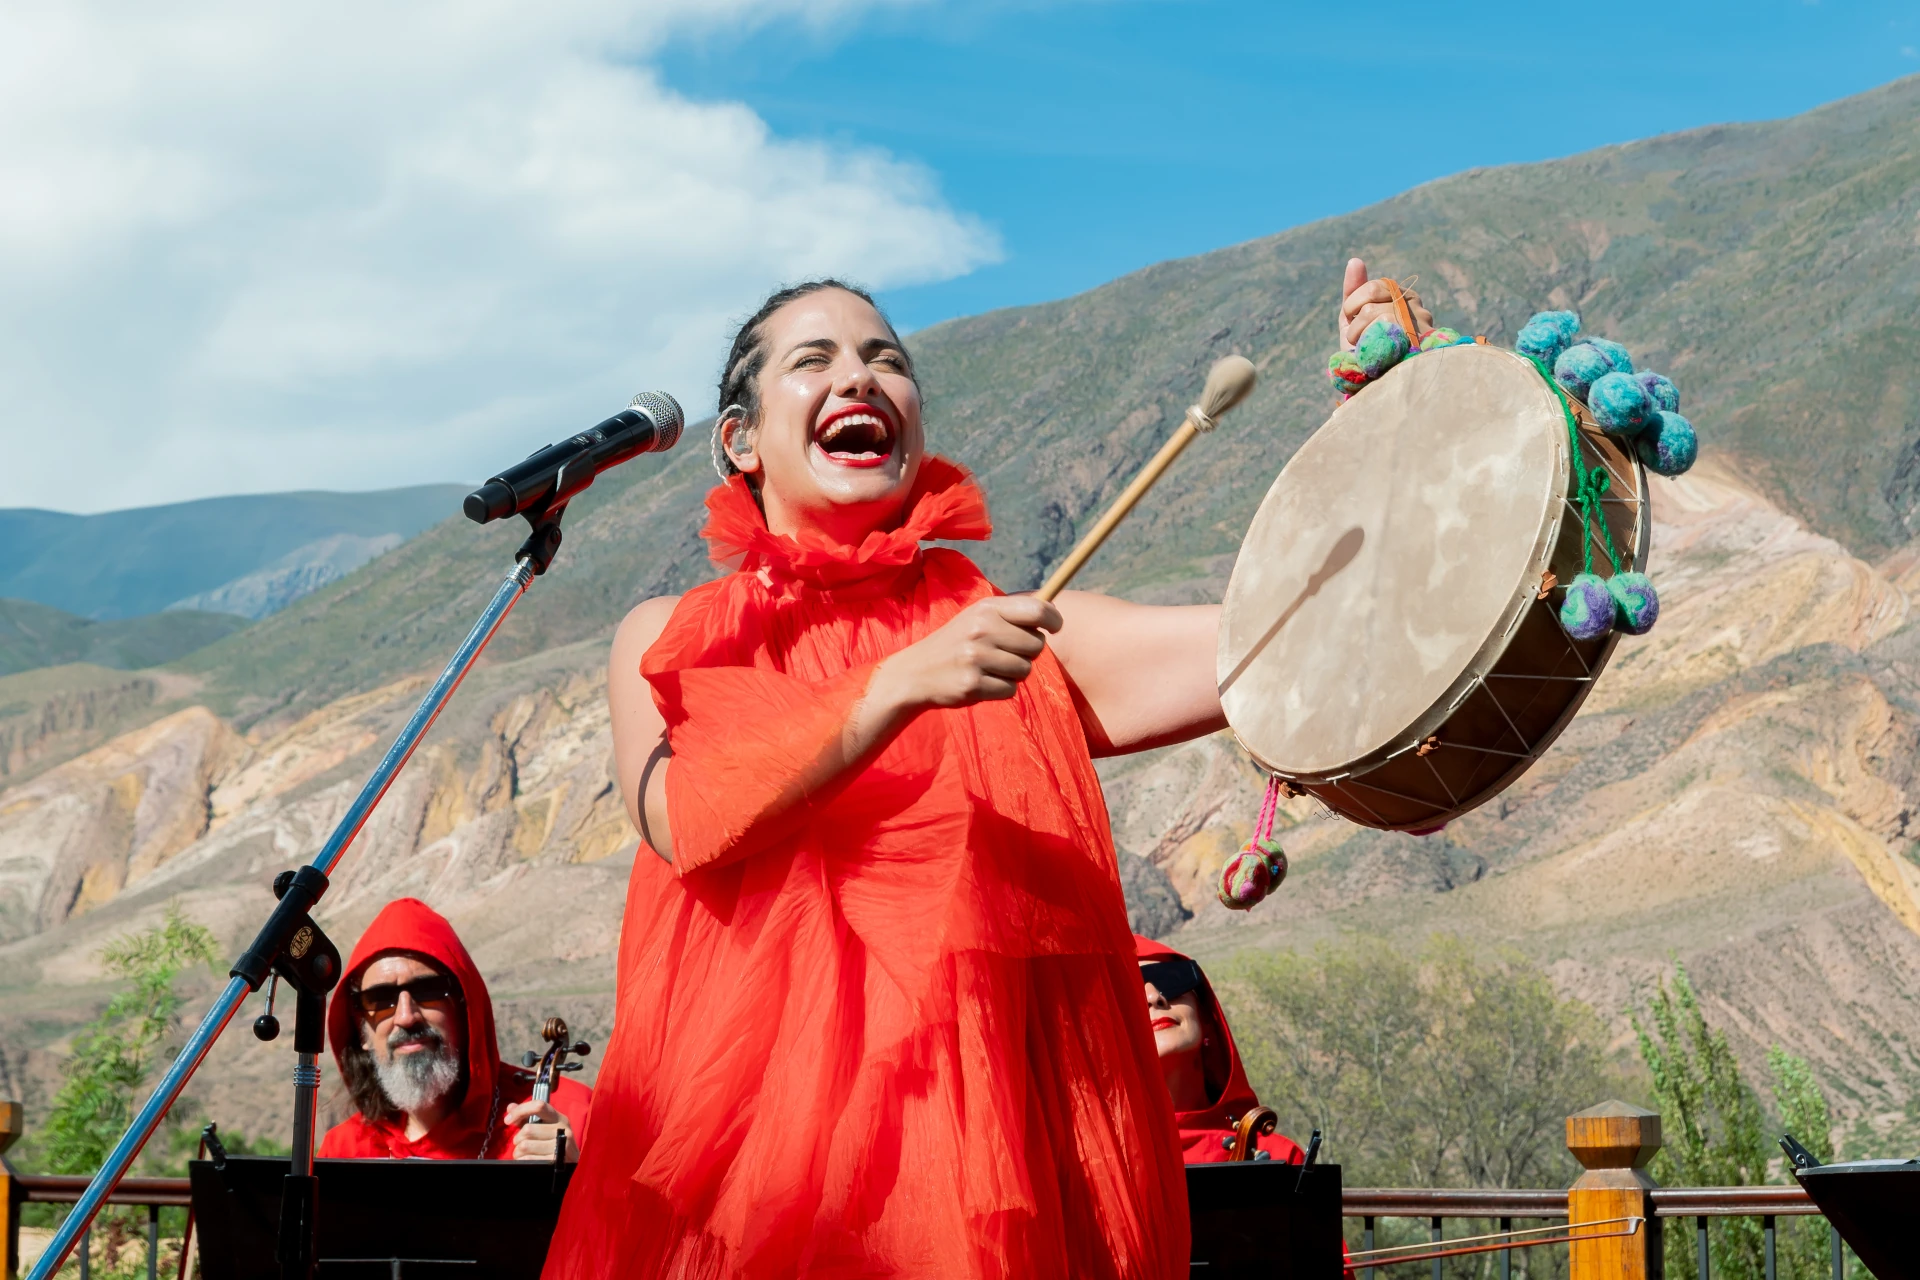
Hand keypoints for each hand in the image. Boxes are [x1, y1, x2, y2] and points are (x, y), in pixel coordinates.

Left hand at [505, 1099, 577, 1161]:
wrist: (571, 1162)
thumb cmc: (552, 1142)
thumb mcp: (543, 1127)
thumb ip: (526, 1117)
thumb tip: (510, 1107)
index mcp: (558, 1118)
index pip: (539, 1106)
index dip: (520, 1111)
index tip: (508, 1121)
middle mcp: (562, 1129)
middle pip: (528, 1129)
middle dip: (517, 1139)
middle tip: (520, 1144)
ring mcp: (561, 1146)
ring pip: (525, 1146)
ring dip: (518, 1152)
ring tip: (523, 1153)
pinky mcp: (556, 1161)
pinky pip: (528, 1159)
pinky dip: (523, 1160)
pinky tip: (528, 1160)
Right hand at [869, 595, 1062, 715]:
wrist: (914, 673)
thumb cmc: (956, 644)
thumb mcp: (977, 618)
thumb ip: (1010, 614)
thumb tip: (1052, 613)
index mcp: (986, 608)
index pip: (1038, 610)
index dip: (1054, 620)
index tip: (1055, 628)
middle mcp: (982, 629)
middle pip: (1037, 645)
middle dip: (1027, 653)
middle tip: (1004, 654)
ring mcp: (976, 657)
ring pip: (1025, 670)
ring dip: (1013, 673)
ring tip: (988, 668)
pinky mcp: (972, 684)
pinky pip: (1010, 690)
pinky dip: (1000, 689)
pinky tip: (980, 682)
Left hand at [1338, 257, 1432, 348]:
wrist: (1379, 387)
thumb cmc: (1368, 349)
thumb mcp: (1356, 317)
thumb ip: (1354, 290)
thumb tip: (1355, 260)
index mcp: (1404, 296)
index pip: (1372, 286)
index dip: (1353, 304)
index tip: (1353, 321)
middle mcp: (1416, 306)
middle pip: (1372, 292)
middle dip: (1355, 317)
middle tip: (1355, 336)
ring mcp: (1420, 324)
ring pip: (1373, 311)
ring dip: (1358, 333)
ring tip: (1365, 347)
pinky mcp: (1418, 341)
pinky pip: (1381, 330)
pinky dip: (1368, 344)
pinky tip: (1373, 354)